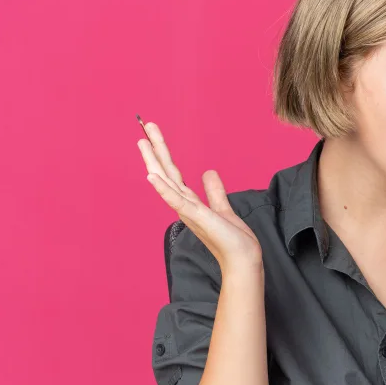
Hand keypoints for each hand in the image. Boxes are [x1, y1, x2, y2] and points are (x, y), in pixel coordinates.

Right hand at [138, 120, 261, 271]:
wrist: (242, 259)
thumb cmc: (232, 239)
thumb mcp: (222, 207)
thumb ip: (214, 190)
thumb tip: (208, 172)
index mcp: (190, 202)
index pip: (173, 173)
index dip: (164, 153)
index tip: (154, 134)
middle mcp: (184, 205)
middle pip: (166, 172)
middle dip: (156, 149)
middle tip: (145, 126)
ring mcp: (188, 211)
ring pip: (167, 181)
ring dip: (154, 162)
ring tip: (143, 142)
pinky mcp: (196, 217)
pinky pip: (177, 201)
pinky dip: (164, 188)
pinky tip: (152, 176)